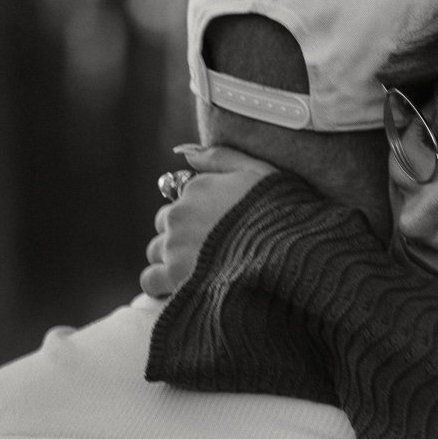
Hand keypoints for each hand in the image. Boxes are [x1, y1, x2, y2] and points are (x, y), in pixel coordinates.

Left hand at [141, 145, 277, 297]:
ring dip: (171, 259)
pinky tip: (180, 286)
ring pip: (156, 251)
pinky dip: (161, 283)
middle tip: (210, 250)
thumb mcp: (259, 172)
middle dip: (181, 235)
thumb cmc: (281, 213)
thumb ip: (220, 157)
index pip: (181, 199)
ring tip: (199, 271)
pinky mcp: (174, 275)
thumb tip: (184, 152)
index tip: (219, 228)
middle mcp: (180, 213)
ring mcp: (175, 245)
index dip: (199, 214)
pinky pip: (150, 280)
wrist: (287, 254)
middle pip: (166, 224)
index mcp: (198, 187)